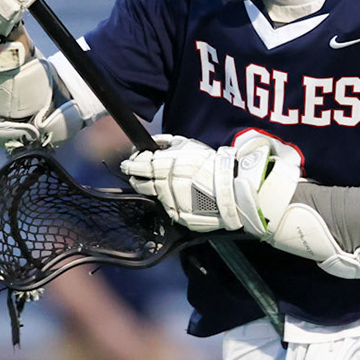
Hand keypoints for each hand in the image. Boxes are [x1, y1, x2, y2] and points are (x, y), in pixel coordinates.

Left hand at [120, 135, 240, 232]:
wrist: (231, 190)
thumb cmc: (212, 165)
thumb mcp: (188, 145)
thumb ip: (166, 143)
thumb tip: (151, 143)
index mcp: (165, 166)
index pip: (137, 165)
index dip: (131, 164)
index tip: (129, 164)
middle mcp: (164, 185)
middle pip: (139, 183)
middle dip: (137, 178)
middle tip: (140, 175)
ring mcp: (170, 202)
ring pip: (153, 196)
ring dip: (154, 190)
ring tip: (166, 185)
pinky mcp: (177, 216)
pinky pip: (168, 208)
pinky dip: (172, 201)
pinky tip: (182, 196)